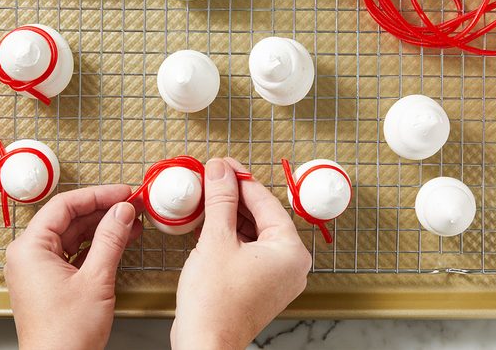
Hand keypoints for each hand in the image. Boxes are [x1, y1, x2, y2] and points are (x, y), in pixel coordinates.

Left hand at [4, 185, 141, 349]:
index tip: (122, 192)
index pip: (64, 205)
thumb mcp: (96, 279)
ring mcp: (38, 269)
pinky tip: (118, 241)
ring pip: (73, 235)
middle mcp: (29, 255)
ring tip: (130, 221)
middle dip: (102, 211)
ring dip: (102, 228)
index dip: (97, 195)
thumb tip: (121, 212)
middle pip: (68, 218)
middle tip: (130, 205)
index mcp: (30, 248)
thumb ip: (111, 239)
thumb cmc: (65, 336)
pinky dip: (96, 246)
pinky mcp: (49, 282)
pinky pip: (73, 253)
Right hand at [171, 158, 311, 349]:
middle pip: (262, 216)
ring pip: (255, 233)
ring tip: (209, 195)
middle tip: (214, 176)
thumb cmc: (215, 303)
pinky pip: (249, 250)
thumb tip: (220, 170)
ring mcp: (277, 277)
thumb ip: (220, 200)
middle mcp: (290, 265)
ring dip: (231, 214)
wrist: (204, 345)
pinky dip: (232, 235)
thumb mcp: (216, 240)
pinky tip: (212, 222)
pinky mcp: (261, 286)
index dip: (242, 179)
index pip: (266, 202)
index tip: (224, 164)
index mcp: (290, 251)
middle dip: (236, 196)